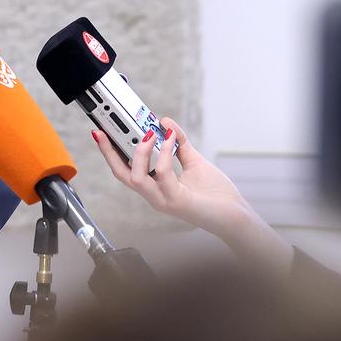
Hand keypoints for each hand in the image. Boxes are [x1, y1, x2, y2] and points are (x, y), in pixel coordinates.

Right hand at [92, 117, 291, 273]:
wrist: (236, 217)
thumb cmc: (216, 195)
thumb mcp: (194, 162)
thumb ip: (179, 144)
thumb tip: (166, 123)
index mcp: (155, 187)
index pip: (125, 169)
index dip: (111, 152)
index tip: (104, 132)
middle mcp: (154, 195)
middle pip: (121, 174)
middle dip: (109, 152)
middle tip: (104, 131)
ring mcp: (162, 200)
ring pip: (135, 177)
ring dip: (139, 152)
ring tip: (147, 133)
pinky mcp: (176, 201)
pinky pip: (162, 174)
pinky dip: (164, 154)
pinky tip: (172, 140)